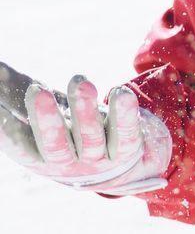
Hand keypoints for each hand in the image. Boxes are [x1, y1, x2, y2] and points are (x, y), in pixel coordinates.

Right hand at [0, 62, 170, 194]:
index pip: (21, 145)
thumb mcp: (44, 118)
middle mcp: (67, 162)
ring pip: (90, 136)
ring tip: (80, 81)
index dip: (8, 131)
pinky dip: (124, 114)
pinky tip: (121, 92)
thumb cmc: (72, 134)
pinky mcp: (128, 150)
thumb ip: (17, 96)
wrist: (126, 168)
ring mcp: (98, 159)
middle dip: (45, 117)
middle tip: (37, 90)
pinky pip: (126, 132)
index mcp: (41, 156)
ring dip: (84, 109)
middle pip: (54, 143)